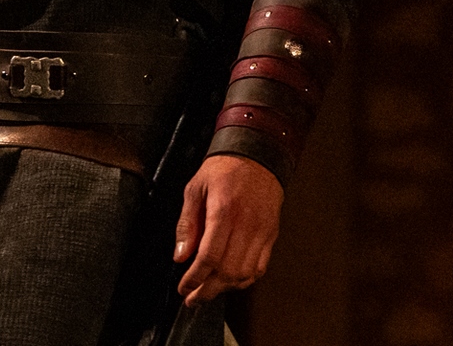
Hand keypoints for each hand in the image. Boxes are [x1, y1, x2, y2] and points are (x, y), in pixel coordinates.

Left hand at [172, 154, 283, 304]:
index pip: (209, 257)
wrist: (257, 154)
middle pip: (227, 272)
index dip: (194, 278)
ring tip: (209, 290)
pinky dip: (245, 279)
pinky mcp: (271, 234)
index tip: (184, 287)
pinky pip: (260, 267)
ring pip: (245, 274)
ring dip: (225, 288)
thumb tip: (181, 255)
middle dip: (207, 291)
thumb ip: (187, 224)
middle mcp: (245, 224)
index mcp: (223, 211)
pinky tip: (231, 280)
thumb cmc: (225, 168)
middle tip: (193, 298)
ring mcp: (261, 231)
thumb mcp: (195, 188)